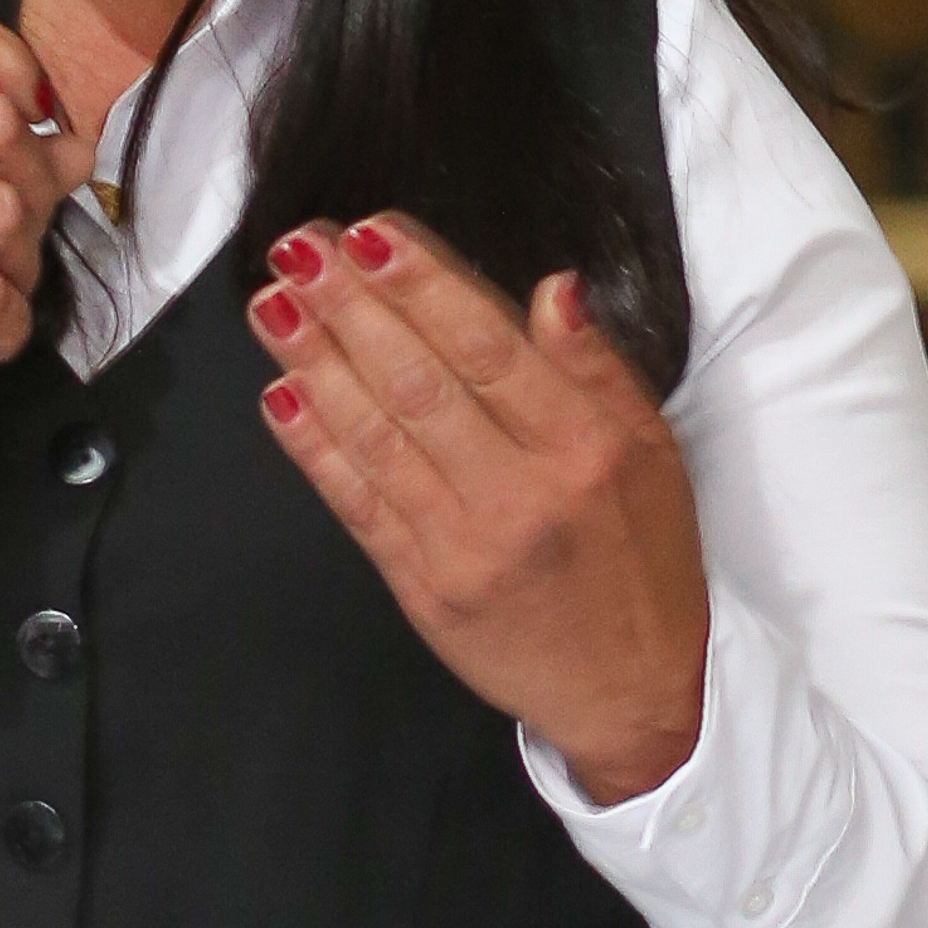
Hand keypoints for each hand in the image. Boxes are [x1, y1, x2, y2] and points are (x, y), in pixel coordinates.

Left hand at [248, 215, 708, 806]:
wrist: (632, 695)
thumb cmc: (644, 562)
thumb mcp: (656, 454)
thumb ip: (599, 369)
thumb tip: (555, 289)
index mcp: (586, 449)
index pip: (489, 349)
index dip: (422, 287)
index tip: (368, 233)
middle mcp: (522, 495)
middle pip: (419, 384)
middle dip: (350, 309)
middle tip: (296, 249)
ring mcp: (465, 547)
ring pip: (377, 438)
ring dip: (315, 364)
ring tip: (271, 305)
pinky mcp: (423, 590)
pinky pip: (359, 505)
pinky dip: (315, 449)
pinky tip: (282, 396)